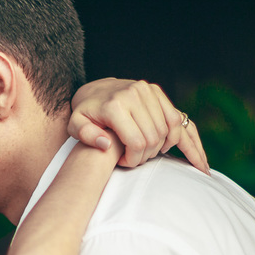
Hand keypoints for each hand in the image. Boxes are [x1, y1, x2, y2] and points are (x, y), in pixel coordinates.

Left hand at [69, 78, 208, 171]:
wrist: (94, 90)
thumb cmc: (85, 114)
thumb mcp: (76, 126)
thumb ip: (87, 136)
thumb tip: (106, 144)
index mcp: (115, 105)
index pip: (137, 142)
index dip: (133, 159)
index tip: (123, 163)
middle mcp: (133, 94)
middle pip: (154, 138)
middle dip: (147, 155)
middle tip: (136, 160)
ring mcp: (147, 91)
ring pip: (169, 129)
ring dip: (164, 147)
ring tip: (152, 154)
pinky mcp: (156, 91)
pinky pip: (176, 117)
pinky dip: (178, 135)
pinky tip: (174, 147)